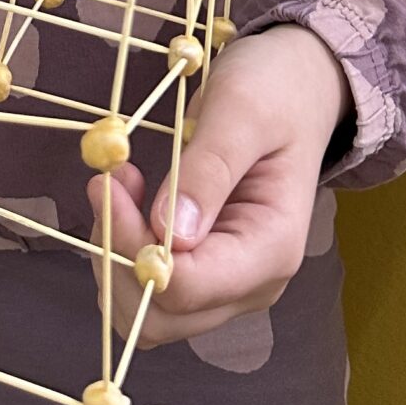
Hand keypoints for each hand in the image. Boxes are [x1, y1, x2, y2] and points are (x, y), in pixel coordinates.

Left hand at [88, 26, 352, 349]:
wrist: (296, 88)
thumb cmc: (275, 91)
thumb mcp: (242, 111)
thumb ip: (208, 169)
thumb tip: (169, 234)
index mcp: (271, 249)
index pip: (185, 288)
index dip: (133, 246)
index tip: (110, 185)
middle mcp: (250, 283)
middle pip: (161, 316)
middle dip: (118, 255)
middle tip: (110, 183)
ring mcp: (227, 282)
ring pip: (146, 310)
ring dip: (116, 252)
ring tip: (122, 184)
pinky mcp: (204, 269)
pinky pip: (146, 286)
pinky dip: (123, 247)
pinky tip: (131, 196)